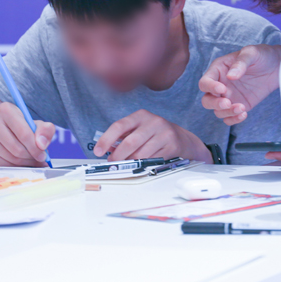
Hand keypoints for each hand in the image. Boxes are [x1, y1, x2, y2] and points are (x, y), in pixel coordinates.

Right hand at [0, 103, 54, 166]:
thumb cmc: (20, 126)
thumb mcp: (34, 123)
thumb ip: (45, 130)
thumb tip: (42, 144)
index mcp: (5, 109)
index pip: (23, 133)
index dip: (36, 147)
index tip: (43, 153)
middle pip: (17, 148)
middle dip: (32, 156)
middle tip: (39, 158)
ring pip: (11, 158)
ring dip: (25, 162)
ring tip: (31, 158)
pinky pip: (4, 165)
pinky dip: (16, 166)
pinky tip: (21, 161)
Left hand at [93, 110, 211, 162]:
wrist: (182, 139)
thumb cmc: (154, 135)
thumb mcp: (139, 129)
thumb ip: (124, 137)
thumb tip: (106, 150)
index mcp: (141, 115)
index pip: (119, 126)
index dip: (106, 140)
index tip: (98, 151)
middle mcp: (154, 121)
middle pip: (130, 142)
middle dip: (117, 156)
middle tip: (112, 164)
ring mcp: (164, 133)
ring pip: (141, 154)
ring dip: (130, 163)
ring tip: (126, 165)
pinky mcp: (172, 146)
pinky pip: (153, 160)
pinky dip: (144, 166)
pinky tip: (141, 165)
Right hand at [199, 45, 280, 124]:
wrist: (277, 66)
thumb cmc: (261, 55)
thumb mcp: (251, 53)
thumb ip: (240, 63)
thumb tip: (231, 76)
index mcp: (218, 70)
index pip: (205, 82)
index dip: (210, 87)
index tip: (223, 89)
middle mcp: (220, 84)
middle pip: (207, 100)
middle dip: (214, 104)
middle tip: (228, 103)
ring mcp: (229, 96)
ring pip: (218, 111)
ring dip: (227, 113)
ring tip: (242, 108)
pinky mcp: (239, 105)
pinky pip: (230, 117)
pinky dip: (234, 120)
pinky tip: (244, 114)